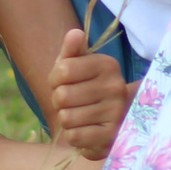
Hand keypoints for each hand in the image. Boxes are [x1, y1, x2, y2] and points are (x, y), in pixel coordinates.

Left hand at [48, 28, 129, 160]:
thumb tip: (75, 33)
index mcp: (107, 65)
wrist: (115, 121)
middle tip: (72, 102)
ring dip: (66, 119)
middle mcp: (115, 87)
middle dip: (59, 102)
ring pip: (66, 118)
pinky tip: (85, 130)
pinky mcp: (111, 136)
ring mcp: (116, 113)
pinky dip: (73, 135)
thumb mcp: (79, 67)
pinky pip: (74, 136)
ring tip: (79, 116)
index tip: (63, 83)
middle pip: (61, 96)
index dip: (54, 79)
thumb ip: (72, 50)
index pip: (62, 70)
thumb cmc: (88, 89)